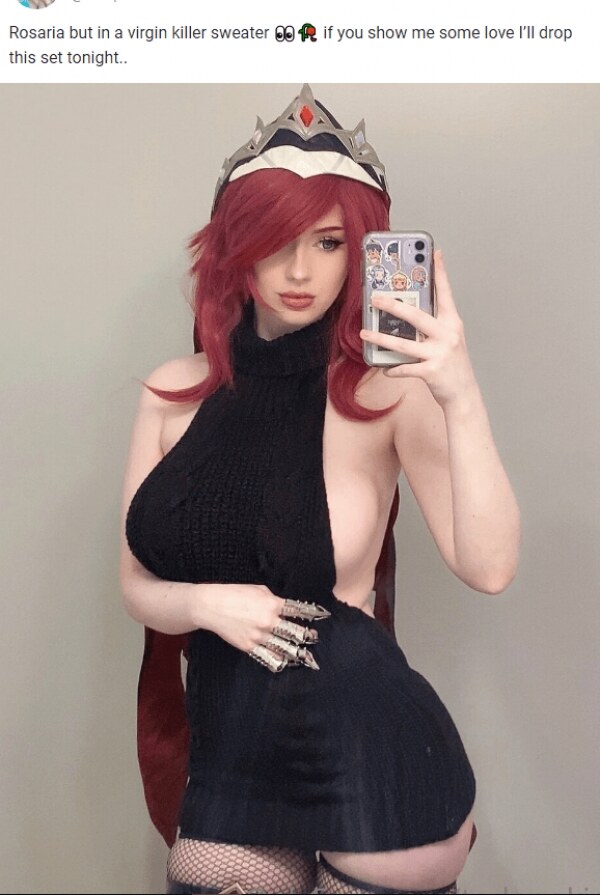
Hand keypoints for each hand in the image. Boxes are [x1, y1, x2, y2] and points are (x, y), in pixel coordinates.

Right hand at [205, 584, 323, 671]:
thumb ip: (274, 599)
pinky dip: (279, 660)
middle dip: (308, 636)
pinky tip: (287, 662)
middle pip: (295, 632)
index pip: (298, 610)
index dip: (312, 613)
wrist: (210, 606)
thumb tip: (285, 606)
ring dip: (298, 652)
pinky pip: (268, 657)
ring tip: (307, 655)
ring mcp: (259, 636)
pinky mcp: (249, 647)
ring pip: (285, 648)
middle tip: (315, 637)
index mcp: (272, 604)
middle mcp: (268, 621)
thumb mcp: (258, 589)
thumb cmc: (233, 593)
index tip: (323, 615)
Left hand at [360, 250, 477, 407]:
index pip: (445, 293)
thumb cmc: (452, 364)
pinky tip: (385, 368)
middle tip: (375, 299)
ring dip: (381, 338)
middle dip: (393, 306)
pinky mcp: (432, 372)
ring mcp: (440, 353)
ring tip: (364, 333)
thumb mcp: (448, 340)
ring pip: (404, 344)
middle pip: (416, 316)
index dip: (440, 272)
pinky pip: (405, 368)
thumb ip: (432, 325)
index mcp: (452, 323)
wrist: (464, 394)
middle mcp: (448, 335)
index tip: (434, 252)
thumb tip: (406, 312)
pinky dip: (393, 369)